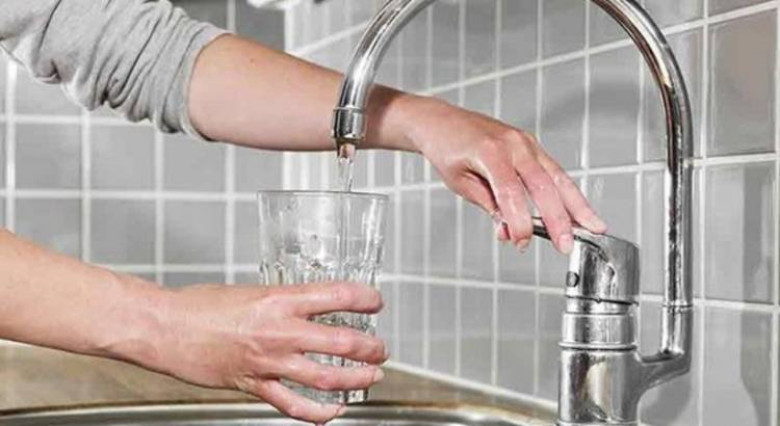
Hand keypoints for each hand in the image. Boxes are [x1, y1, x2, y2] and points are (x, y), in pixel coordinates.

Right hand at [144, 282, 386, 423]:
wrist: (165, 327)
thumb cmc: (200, 306)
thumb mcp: (250, 291)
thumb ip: (280, 300)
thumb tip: (305, 303)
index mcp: (279, 300)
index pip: (337, 296)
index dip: (366, 299)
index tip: (376, 301)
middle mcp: (280, 331)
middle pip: (342, 341)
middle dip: (371, 347)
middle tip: (381, 348)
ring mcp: (269, 361)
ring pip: (326, 377)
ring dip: (356, 379)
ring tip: (372, 376)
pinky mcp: (254, 385)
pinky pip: (294, 405)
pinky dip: (319, 413)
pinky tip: (335, 411)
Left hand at [403, 96, 606, 253]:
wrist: (441, 121)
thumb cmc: (446, 148)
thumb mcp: (460, 182)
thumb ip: (489, 205)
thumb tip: (509, 229)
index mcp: (491, 152)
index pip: (511, 193)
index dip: (520, 221)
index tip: (521, 241)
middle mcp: (513, 144)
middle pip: (543, 185)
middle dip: (558, 219)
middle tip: (565, 245)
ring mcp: (525, 142)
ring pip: (557, 177)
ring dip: (577, 205)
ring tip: (594, 227)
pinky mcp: (530, 145)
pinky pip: (553, 170)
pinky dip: (567, 192)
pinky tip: (578, 210)